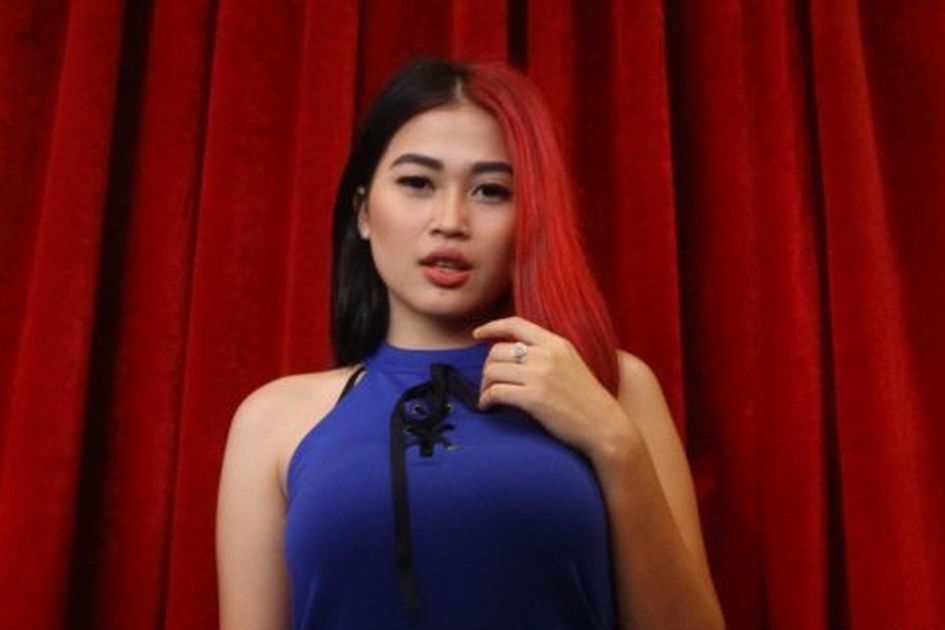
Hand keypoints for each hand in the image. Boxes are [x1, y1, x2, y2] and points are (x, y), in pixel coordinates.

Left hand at [472, 316, 631, 459]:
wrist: (605, 426)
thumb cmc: (587, 400)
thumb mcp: (571, 363)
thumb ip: (547, 353)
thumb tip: (514, 352)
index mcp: (556, 343)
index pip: (516, 324)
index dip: (492, 327)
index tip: (477, 334)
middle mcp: (547, 355)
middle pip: (497, 351)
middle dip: (487, 368)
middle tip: (489, 383)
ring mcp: (540, 376)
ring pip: (493, 371)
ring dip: (484, 386)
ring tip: (488, 397)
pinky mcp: (534, 399)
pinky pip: (496, 392)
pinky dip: (486, 400)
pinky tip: (489, 407)